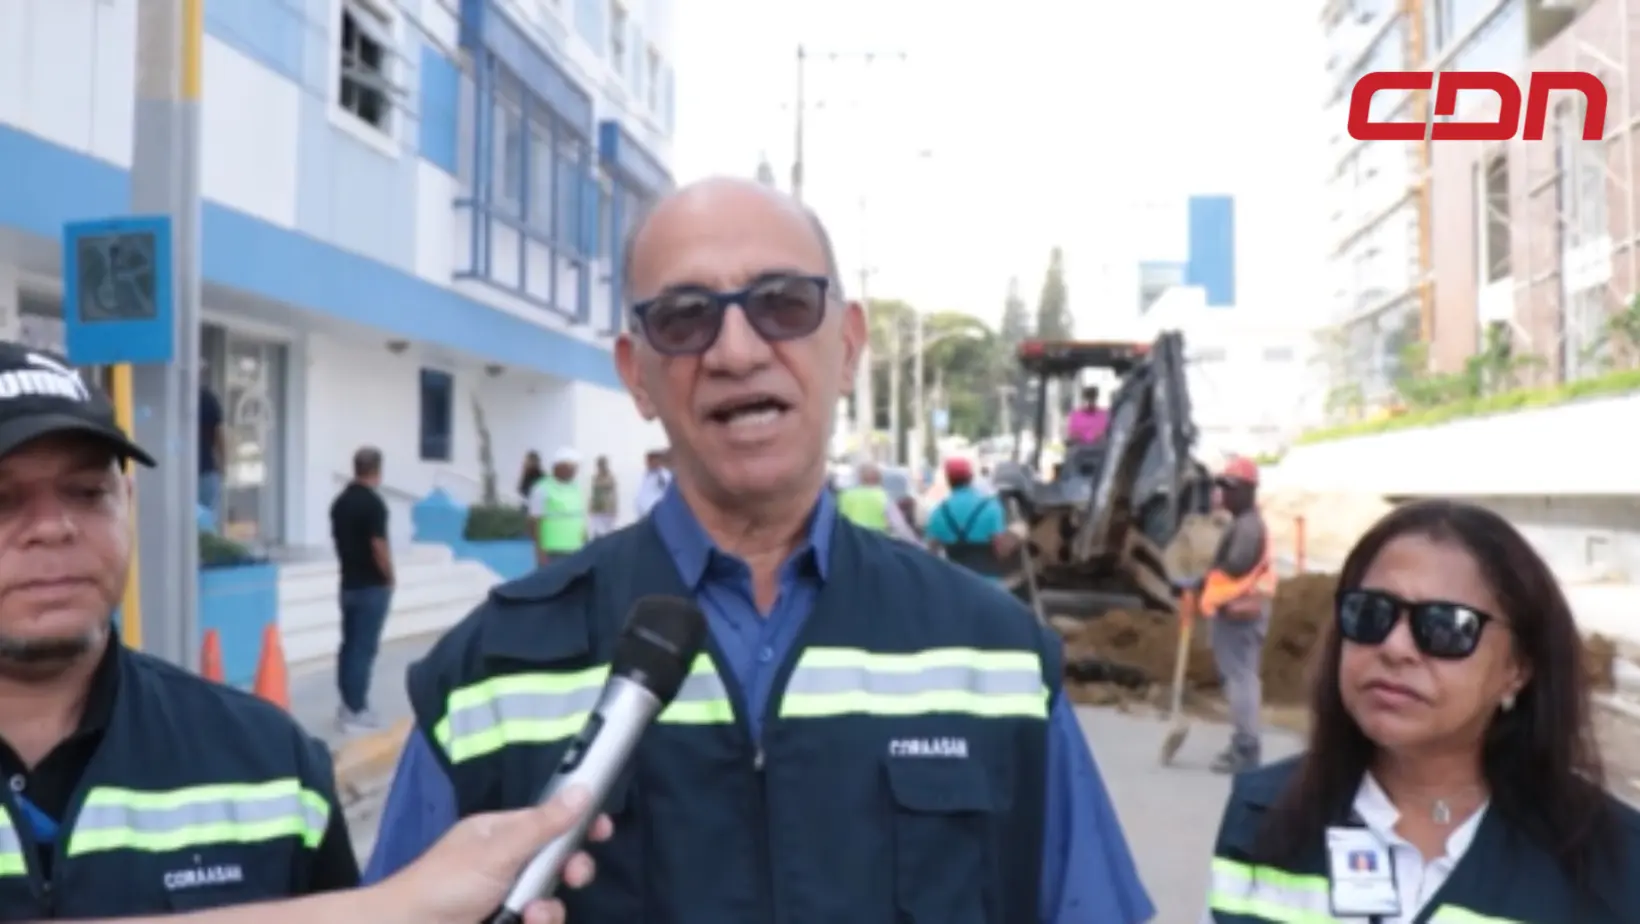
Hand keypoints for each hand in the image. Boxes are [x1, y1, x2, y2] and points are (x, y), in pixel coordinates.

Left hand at [376, 786, 613, 923]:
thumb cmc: (444, 884)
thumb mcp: (498, 851)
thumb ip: (543, 825)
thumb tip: (584, 789)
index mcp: (500, 833)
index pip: (548, 818)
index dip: (577, 820)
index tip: (603, 827)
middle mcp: (507, 863)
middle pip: (558, 861)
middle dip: (570, 869)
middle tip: (573, 875)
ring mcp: (507, 897)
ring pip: (551, 898)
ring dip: (549, 908)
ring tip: (532, 915)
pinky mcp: (507, 922)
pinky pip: (538, 920)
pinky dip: (537, 922)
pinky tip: (525, 923)